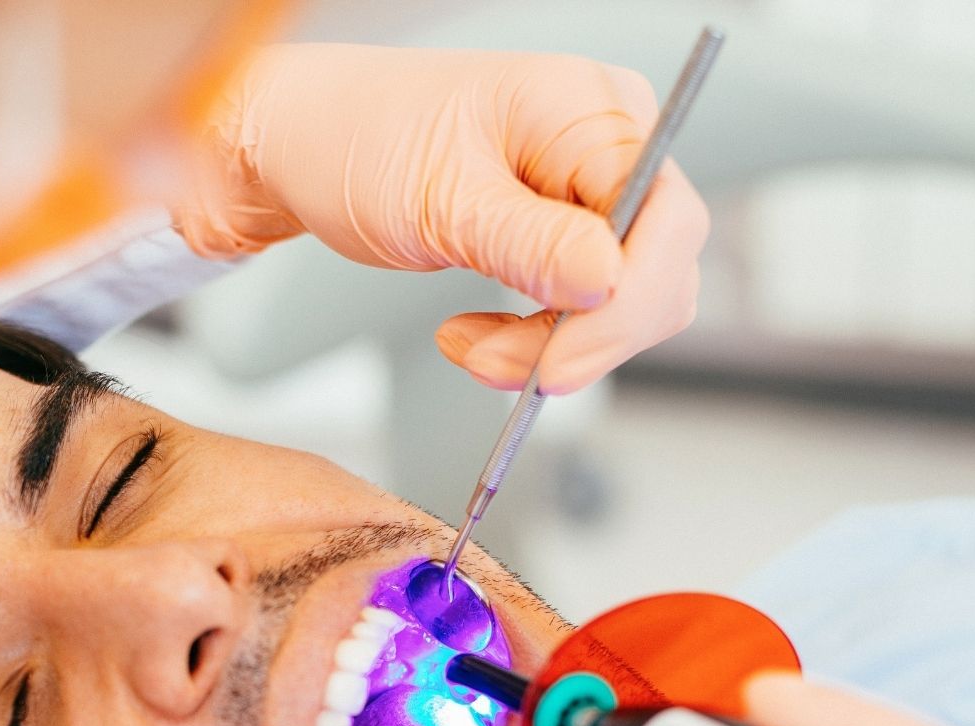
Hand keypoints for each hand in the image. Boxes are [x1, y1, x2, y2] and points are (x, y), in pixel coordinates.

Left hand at [175, 44, 708, 394]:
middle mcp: (610, 143)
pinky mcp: (567, 231)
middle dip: (581, 339)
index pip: (666, 220)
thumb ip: (531, 243)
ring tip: (467, 349)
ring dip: (550, 349)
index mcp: (591, 108)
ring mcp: (593, 189)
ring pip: (625, 303)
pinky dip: (535, 342)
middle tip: (493, 367)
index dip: (625, 304)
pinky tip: (475, 338)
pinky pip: (587, 307)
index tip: (557, 365)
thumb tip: (610, 282)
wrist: (308, 144)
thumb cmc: (359, 140)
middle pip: (660, 270)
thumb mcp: (439, 200)